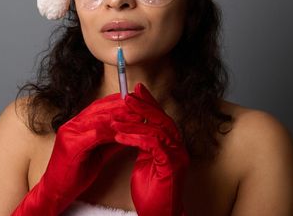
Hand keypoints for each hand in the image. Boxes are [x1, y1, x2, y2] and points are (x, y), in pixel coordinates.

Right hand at [11, 92, 136, 215]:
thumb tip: (128, 133)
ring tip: (136, 115)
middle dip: (120, 105)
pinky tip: (123, 132)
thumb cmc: (74, 174)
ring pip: (97, 118)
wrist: (55, 191)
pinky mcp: (71, 145)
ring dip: (119, 116)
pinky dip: (110, 132)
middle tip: (139, 104)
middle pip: (98, 109)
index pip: (97, 107)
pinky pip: (94, 135)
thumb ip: (110, 142)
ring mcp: (69, 133)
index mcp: (76, 125)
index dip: (116, 102)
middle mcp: (71, 125)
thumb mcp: (96, 155)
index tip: (134, 101)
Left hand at [112, 83, 189, 215]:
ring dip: (133, 122)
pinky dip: (136, 138)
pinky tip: (120, 136)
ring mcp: (177, 155)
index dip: (148, 102)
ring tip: (114, 120)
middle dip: (143, 106)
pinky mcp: (171, 165)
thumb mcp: (145, 160)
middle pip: (162, 118)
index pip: (161, 117)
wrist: (158, 213)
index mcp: (171, 143)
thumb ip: (144, 143)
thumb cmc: (152, 189)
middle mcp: (178, 146)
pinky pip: (153, 144)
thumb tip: (134, 126)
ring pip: (156, 129)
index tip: (135, 90)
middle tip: (126, 96)